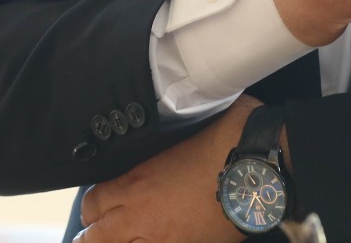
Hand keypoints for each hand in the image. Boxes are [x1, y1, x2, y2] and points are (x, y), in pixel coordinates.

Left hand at [75, 96, 255, 242]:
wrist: (258, 165)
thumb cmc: (226, 139)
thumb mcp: (184, 131)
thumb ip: (164, 137)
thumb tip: (165, 120)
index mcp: (136, 182)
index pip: (92, 202)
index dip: (93, 205)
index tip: (100, 204)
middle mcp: (140, 216)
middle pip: (94, 238)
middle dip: (93, 236)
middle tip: (98, 233)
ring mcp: (161, 240)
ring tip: (125, 237)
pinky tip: (157, 239)